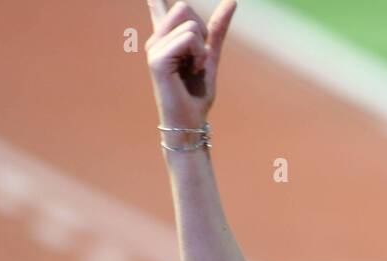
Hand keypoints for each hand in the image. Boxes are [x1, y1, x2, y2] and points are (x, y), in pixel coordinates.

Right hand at [145, 0, 236, 130]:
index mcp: (167, 38)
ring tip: (193, 68)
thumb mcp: (211, 55)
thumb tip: (232, 0)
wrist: (190, 122)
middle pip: (184, 8)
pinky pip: (188, 38)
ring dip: (202, 48)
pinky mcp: (157, 59)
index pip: (159, 7)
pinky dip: (198, 54)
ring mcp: (154, 47)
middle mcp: (157, 39)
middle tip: (197, 59)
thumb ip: (217, 29)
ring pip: (189, 24)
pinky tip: (191, 70)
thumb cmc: (197, 93)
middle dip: (202, 31)